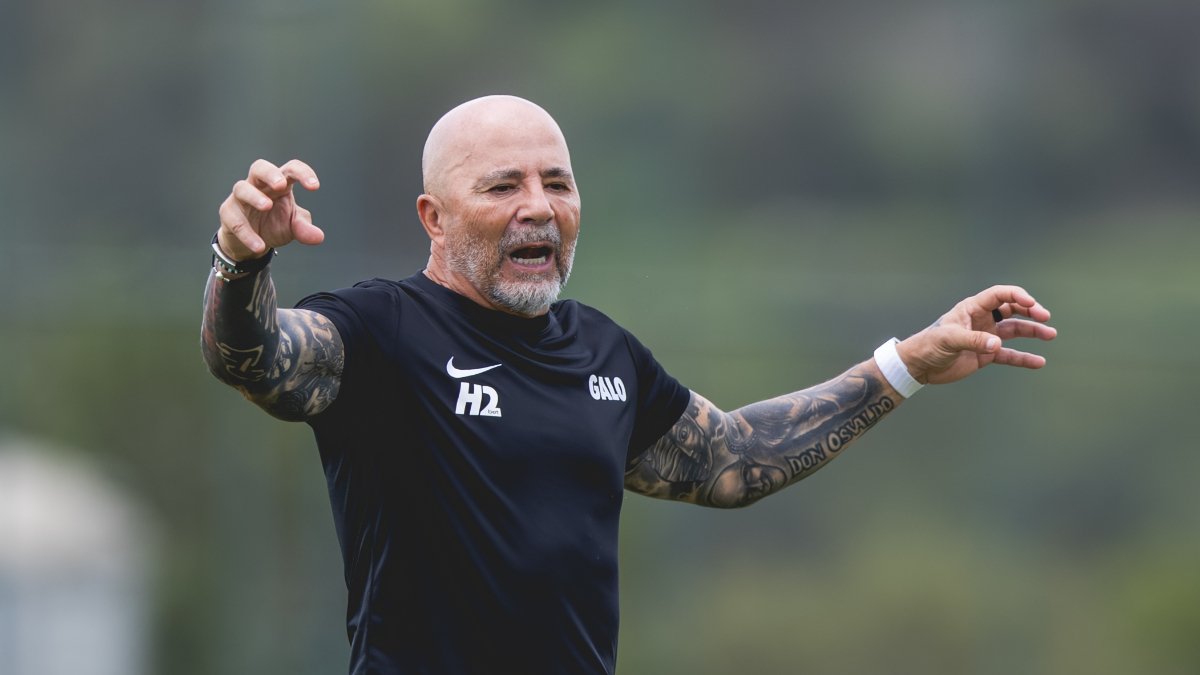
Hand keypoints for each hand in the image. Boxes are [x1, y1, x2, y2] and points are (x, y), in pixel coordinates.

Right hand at [216, 158, 322, 260]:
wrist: (252, 243)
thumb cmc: (273, 224)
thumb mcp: (293, 227)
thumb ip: (304, 228)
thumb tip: (318, 237)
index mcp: (279, 184)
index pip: (291, 169)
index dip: (303, 173)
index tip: (315, 186)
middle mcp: (259, 186)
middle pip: (260, 167)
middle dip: (270, 173)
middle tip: (281, 185)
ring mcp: (241, 198)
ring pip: (242, 188)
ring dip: (254, 196)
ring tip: (267, 206)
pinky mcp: (228, 213)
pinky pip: (234, 220)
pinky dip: (247, 233)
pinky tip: (259, 245)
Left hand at [896, 285, 1056, 384]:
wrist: (920, 365)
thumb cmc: (929, 345)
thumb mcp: (949, 340)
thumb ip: (973, 341)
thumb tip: (997, 345)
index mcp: (972, 308)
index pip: (999, 295)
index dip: (1016, 296)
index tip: (1031, 303)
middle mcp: (982, 319)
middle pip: (1011, 309)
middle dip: (1030, 310)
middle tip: (1044, 317)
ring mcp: (986, 337)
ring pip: (1015, 330)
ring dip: (1033, 331)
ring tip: (1050, 334)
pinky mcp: (986, 354)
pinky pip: (1010, 355)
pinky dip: (1024, 358)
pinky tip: (1039, 361)